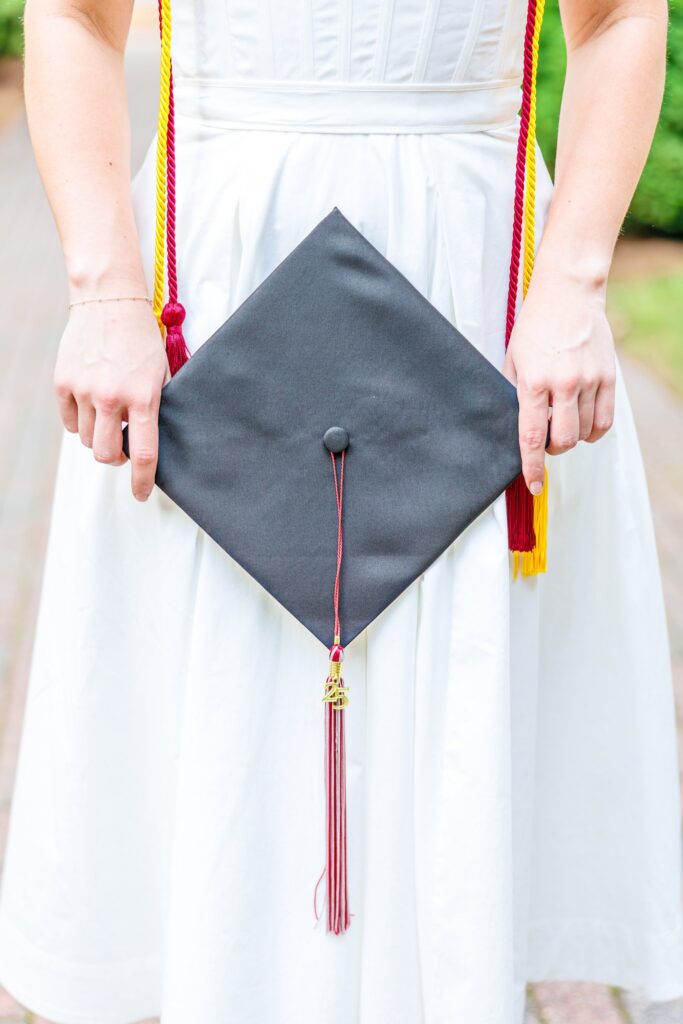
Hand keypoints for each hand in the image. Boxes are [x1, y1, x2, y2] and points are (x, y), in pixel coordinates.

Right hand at [53, 298, 170, 500]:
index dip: (142, 481)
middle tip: (122, 446)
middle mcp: (111, 397)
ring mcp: (84, 390)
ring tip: (109, 416)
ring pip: (87, 440)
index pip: (143, 453)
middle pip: (106, 455)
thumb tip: (153, 441)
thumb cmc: (141, 337)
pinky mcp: (63, 382)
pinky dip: (80, 421)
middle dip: (116, 459)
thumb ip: (156, 406)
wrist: (109, 300)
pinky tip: (91, 404)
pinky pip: (70, 422)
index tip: (141, 494)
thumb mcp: (161, 372)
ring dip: (99, 437)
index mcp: (143, 397)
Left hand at [503, 267, 616, 494]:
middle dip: (552, 449)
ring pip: (584, 433)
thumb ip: (513, 393)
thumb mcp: (513, 359)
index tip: (533, 485)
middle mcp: (563, 383)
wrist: (568, 292)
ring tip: (561, 421)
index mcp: (533, 381)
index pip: (531, 436)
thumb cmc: (535, 325)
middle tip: (545, 438)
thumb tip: (513, 427)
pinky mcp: (608, 376)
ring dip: (572, 437)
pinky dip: (593, 430)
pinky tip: (582, 423)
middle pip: (562, 441)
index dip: (531, 467)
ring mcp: (589, 380)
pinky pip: (605, 420)